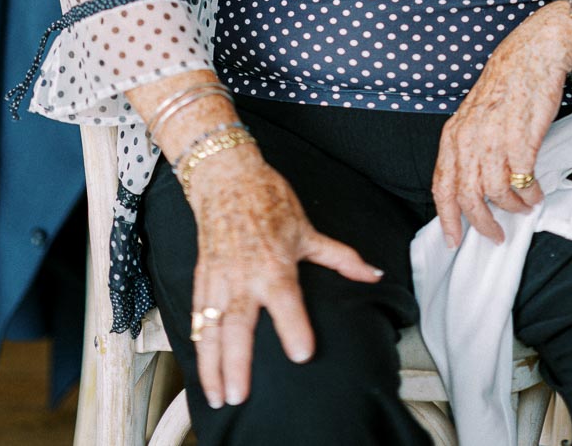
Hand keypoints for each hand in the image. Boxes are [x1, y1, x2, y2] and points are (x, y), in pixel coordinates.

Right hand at [187, 147, 382, 407]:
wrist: (225, 176)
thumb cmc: (268, 200)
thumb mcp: (307, 229)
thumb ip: (341, 258)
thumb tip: (374, 274)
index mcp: (274, 264)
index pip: (285, 301)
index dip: (294, 327)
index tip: (301, 353)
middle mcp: (244, 276)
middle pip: (238, 325)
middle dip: (237, 362)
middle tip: (240, 395)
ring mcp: (220, 279)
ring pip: (212, 328)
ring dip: (212, 365)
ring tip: (218, 395)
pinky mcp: (203, 278)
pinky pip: (197, 316)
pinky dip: (198, 344)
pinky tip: (203, 370)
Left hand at [432, 4, 571, 246]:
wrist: (534, 55)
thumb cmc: (507, 86)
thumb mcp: (475, 116)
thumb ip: (469, 148)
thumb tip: (472, 187)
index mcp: (454, 134)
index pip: (442, 185)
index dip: (446, 218)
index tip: (452, 239)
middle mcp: (469, 138)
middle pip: (468, 197)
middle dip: (482, 224)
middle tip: (495, 235)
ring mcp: (495, 139)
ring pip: (497, 194)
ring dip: (513, 208)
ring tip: (524, 205)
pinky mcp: (522, 139)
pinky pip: (523, 182)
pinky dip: (530, 194)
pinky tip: (536, 192)